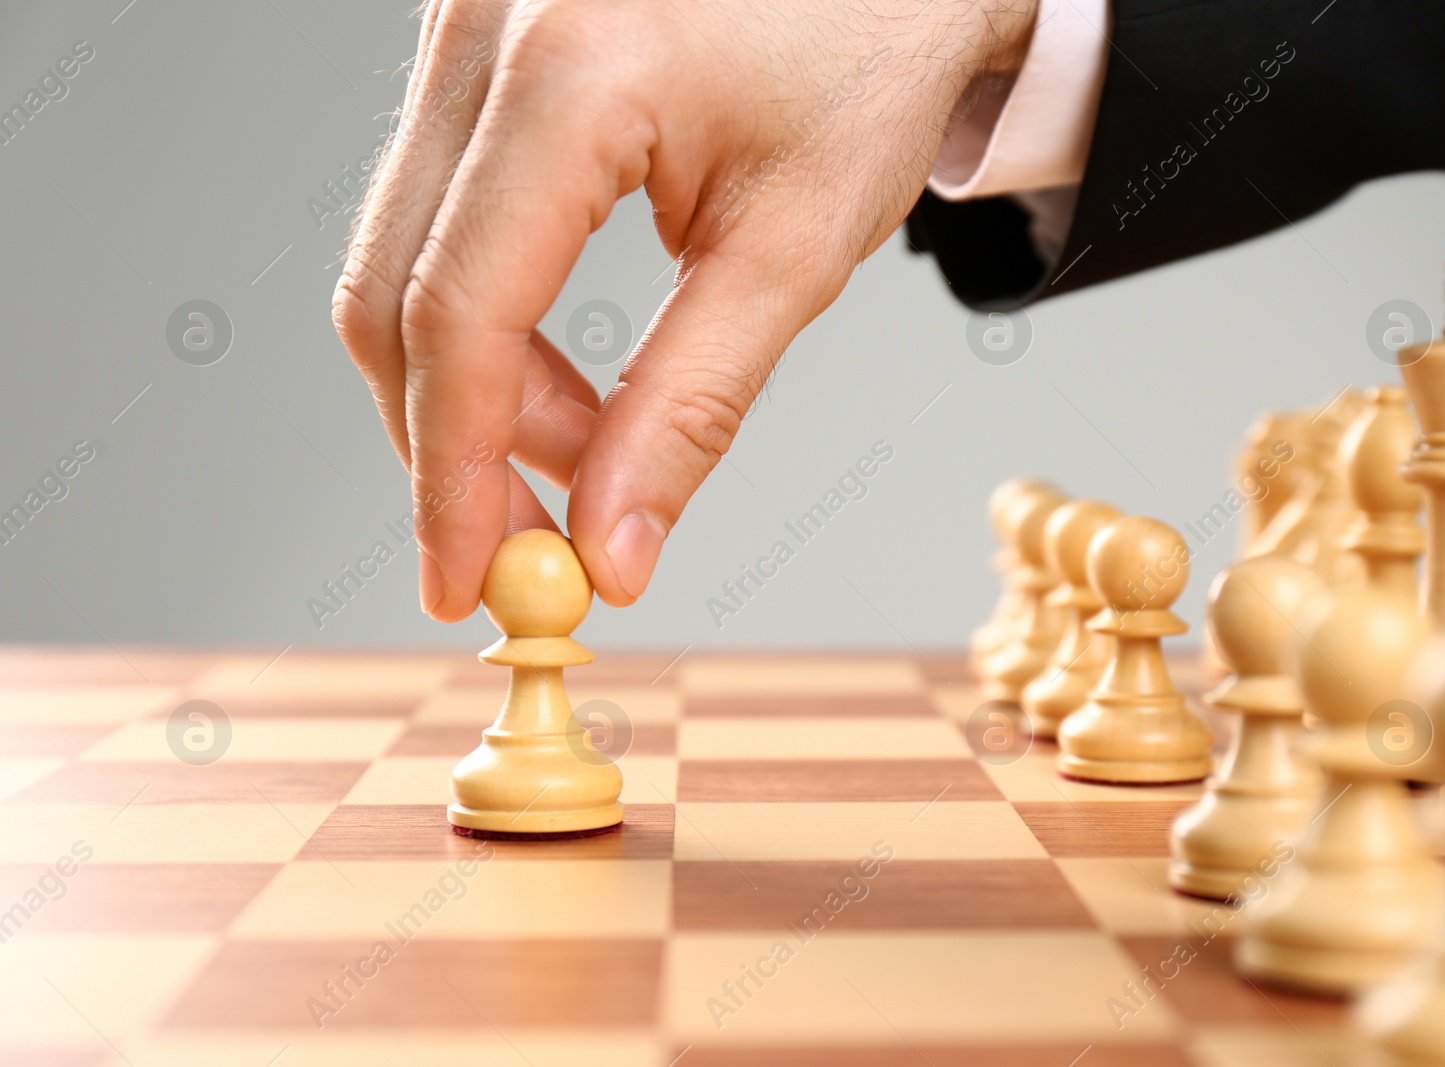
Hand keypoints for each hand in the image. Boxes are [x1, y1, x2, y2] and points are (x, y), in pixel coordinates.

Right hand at [333, 0, 1036, 618]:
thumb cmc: (870, 61)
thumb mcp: (794, 250)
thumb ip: (690, 408)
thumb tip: (612, 551)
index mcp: (572, 71)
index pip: (460, 313)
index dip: (452, 475)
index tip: (470, 584)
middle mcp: (485, 30)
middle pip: (395, 291)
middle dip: (456, 442)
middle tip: (538, 538)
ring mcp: (462, 24)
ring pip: (401, 255)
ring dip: (472, 382)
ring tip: (585, 438)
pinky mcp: (473, 40)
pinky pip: (434, 208)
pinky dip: (479, 310)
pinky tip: (553, 359)